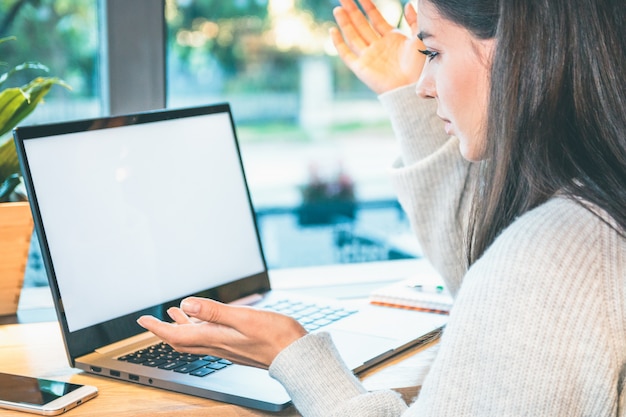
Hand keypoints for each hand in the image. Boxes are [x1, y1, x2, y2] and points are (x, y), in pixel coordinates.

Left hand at [137, 297, 307, 368]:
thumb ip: (215, 312)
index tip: (142, 320)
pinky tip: (206, 321)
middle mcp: (218, 345)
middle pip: (183, 340)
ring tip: (176, 312)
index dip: (158, 327)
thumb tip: (188, 305)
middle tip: (152, 319)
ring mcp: (227, 347)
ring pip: (196, 339)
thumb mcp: (244, 318)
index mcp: (215, 338)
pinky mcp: (237, 347)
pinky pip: (209, 339)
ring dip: (182, 326)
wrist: (295, 355)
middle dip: (165, 328)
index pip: (177, 335)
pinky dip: (200, 328)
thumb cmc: (275, 336)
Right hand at [330, 0, 424, 93]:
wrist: (412, 87)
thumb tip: (408, 4)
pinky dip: (338, 43)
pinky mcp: (361, 67)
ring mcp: (368, 56)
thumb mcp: (419, 38)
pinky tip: (332, 30)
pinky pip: (346, 53)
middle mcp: (378, 46)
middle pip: (361, 24)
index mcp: (392, 38)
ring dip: (345, 22)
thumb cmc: (420, 66)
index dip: (367, 5)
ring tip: (338, 9)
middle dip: (352, 10)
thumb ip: (414, 20)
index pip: (375, 18)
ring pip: (353, 35)